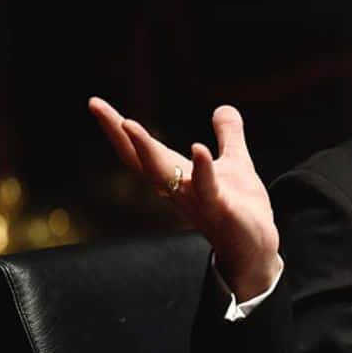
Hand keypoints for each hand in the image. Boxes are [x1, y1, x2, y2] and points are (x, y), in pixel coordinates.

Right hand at [88, 97, 280, 298]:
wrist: (257, 249)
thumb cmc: (241, 208)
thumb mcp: (236, 163)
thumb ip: (228, 136)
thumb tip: (224, 107)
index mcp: (179, 175)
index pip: (141, 150)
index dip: (118, 128)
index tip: (95, 103)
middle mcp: (179, 188)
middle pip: (141, 160)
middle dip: (119, 134)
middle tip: (96, 107)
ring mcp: (197, 200)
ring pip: (163, 176)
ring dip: (146, 150)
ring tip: (128, 123)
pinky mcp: (221, 210)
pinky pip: (207, 189)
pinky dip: (202, 169)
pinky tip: (198, 148)